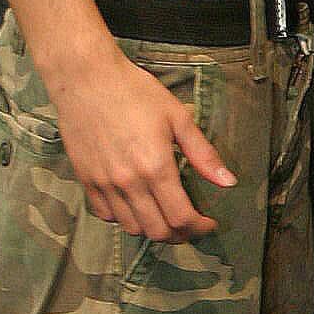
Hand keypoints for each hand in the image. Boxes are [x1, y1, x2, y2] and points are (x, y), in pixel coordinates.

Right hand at [48, 47, 236, 239]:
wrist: (85, 78)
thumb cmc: (134, 92)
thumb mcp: (177, 117)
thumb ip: (203, 154)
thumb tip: (228, 182)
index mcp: (156, 167)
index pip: (181, 218)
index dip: (199, 228)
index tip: (208, 222)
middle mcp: (129, 182)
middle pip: (158, 231)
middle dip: (180, 234)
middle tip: (190, 224)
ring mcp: (104, 184)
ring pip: (132, 228)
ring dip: (153, 228)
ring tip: (165, 216)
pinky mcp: (86, 181)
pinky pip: (106, 215)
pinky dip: (124, 218)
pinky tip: (135, 204)